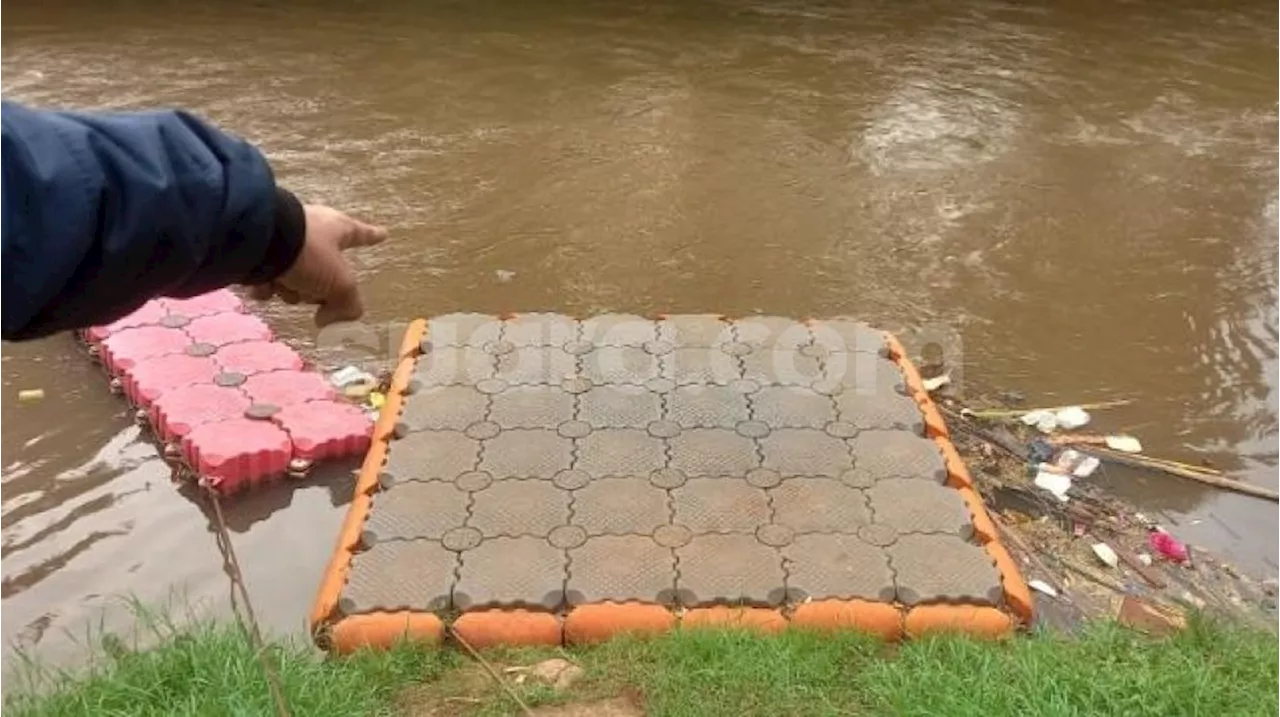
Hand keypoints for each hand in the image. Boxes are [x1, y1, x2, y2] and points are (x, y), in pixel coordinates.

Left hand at [250, 205, 386, 325]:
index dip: (372, 237)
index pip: (362, 235)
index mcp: (337, 229)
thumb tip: (327, 320)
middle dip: (318, 288)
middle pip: (325, 269)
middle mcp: (312, 231)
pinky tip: (262, 283)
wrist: (256, 240)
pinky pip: (268, 276)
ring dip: (291, 289)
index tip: (383, 233)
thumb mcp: (340, 285)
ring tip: (283, 284)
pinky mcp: (257, 247)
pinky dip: (266, 284)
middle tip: (314, 292)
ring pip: (296, 276)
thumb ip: (347, 305)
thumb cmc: (309, 254)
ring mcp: (283, 239)